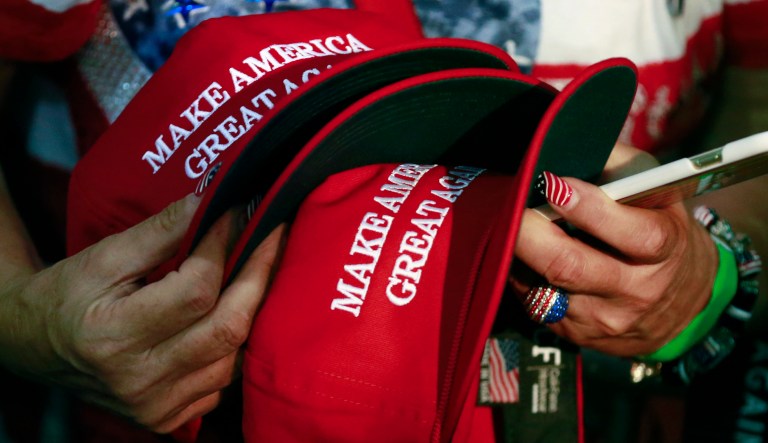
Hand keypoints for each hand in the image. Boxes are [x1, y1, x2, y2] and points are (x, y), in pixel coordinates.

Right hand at [0, 194, 283, 432]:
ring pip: (233, 356)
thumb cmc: (69, 295)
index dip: (223, 246)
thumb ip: (160, 231)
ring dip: (252, 309)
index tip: (239, 211)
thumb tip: (212, 200)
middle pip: (227, 327)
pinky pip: (222, 380)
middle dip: (260, 274)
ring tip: (258, 268)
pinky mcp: (168, 419)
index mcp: (114, 336)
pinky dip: (235, 344)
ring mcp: (156, 406)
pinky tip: (234, 311)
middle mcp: (139, 380)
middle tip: (274, 234)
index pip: (195, 289)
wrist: (36, 346)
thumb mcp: (105, 256)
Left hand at [511, 171, 718, 356]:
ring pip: (542, 288)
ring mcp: (602, 319)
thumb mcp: (657, 192)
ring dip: (516, 255)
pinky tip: (518, 255)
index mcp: (664, 249)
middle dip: (530, 234)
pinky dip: (519, 275)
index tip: (553, 183)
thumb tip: (568, 143)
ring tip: (506, 224)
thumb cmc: (659, 228)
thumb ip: (620, 166)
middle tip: (509, 204)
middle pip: (570, 266)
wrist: (680, 302)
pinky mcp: (574, 335)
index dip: (589, 208)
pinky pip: (533, 302)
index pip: (632, 234)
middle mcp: (635, 290)